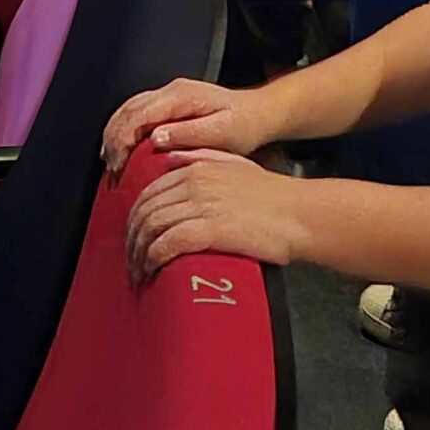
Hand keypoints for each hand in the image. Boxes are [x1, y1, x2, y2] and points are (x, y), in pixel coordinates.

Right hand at [102, 79, 276, 176]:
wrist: (259, 113)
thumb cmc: (245, 125)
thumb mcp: (222, 133)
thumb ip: (188, 134)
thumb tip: (155, 139)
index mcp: (181, 96)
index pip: (138, 115)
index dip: (121, 142)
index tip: (118, 167)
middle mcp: (171, 91)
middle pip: (127, 111)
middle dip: (112, 141)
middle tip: (111, 172)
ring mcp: (168, 95)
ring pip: (127, 110)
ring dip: (114, 136)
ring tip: (111, 165)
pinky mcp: (168, 104)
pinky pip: (136, 114)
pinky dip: (123, 132)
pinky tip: (121, 152)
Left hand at [124, 151, 307, 282]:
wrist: (299, 214)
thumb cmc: (272, 194)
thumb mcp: (235, 164)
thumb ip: (202, 156)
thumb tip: (170, 157)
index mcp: (197, 167)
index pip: (149, 192)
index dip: (134, 218)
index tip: (133, 239)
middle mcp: (193, 182)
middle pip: (145, 211)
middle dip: (131, 239)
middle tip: (131, 262)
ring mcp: (201, 205)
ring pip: (152, 228)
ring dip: (138, 254)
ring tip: (138, 273)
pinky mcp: (210, 230)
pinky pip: (168, 244)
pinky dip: (153, 258)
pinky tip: (152, 270)